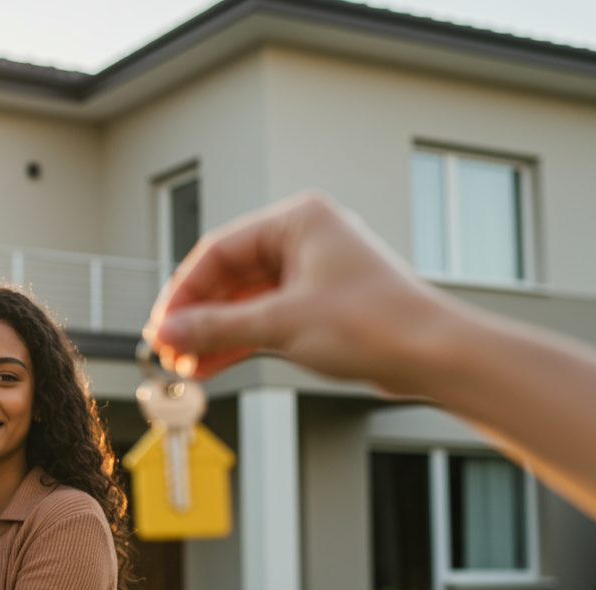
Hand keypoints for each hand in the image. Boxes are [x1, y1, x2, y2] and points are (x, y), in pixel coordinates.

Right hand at [145, 191, 461, 395]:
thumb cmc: (377, 322)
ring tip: (186, 363)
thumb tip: (170, 332)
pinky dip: (240, 340)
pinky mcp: (321, 305)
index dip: (183, 291)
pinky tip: (213, 363)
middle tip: (169, 348)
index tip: (161, 324)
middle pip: (230, 276)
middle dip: (197, 317)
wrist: (434, 355)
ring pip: (246, 301)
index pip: (218, 250)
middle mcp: (305, 239)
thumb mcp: (281, 324)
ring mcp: (313, 273)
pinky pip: (266, 318)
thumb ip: (216, 327)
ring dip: (215, 333)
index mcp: (299, 220)